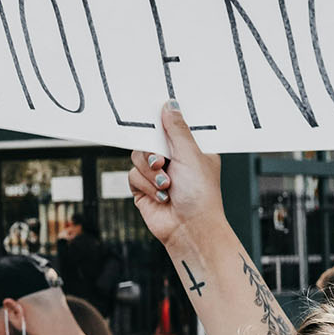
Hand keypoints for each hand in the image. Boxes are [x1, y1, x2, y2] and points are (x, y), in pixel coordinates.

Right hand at [129, 102, 223, 247]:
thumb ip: (176, 130)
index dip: (162, 125)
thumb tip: (170, 106)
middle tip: (162, 162)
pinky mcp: (144, 188)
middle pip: (148, 142)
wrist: (189, 228)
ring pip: (138, 158)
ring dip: (151, 174)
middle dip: (153, 154)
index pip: (172, 128)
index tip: (154, 120)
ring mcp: (158, 174)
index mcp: (192, 149)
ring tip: (166, 186)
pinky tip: (161, 196)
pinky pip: (133, 175)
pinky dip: (146, 186)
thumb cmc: (201, 195)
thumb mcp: (191, 155)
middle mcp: (174, 160)